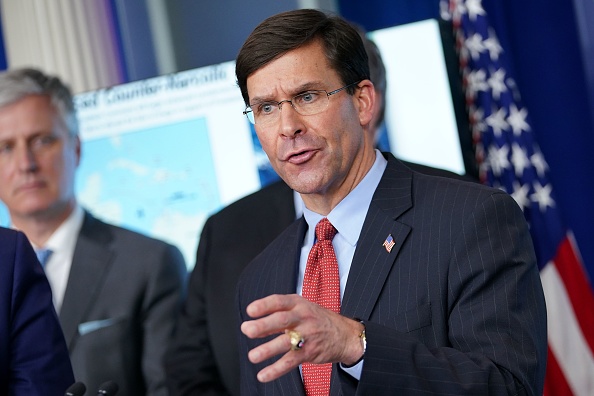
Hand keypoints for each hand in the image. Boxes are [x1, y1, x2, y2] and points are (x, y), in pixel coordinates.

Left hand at [241, 294, 363, 382]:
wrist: (345, 335)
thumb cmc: (317, 320)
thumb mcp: (302, 308)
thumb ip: (279, 315)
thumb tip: (254, 326)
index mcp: (298, 304)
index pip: (279, 301)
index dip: (264, 305)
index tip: (250, 310)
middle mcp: (302, 317)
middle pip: (282, 320)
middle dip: (264, 325)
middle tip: (247, 330)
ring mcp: (307, 335)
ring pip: (286, 342)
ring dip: (268, 349)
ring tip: (253, 356)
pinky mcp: (309, 352)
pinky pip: (291, 361)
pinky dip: (276, 369)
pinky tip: (264, 375)